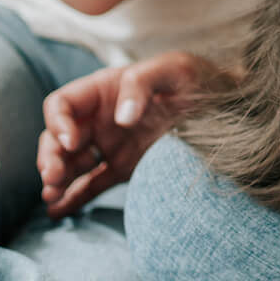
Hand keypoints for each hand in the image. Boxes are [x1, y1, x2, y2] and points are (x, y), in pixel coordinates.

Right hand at [38, 51, 224, 218]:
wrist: (229, 107)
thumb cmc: (201, 80)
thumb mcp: (175, 69)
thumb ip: (142, 84)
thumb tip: (120, 118)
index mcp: (104, 91)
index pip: (62, 104)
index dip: (58, 122)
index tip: (70, 140)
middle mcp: (101, 119)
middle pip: (59, 138)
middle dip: (50, 157)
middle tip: (52, 176)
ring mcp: (110, 145)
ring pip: (71, 164)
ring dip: (56, 180)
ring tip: (50, 197)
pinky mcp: (124, 169)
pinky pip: (92, 185)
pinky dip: (75, 198)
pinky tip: (58, 212)